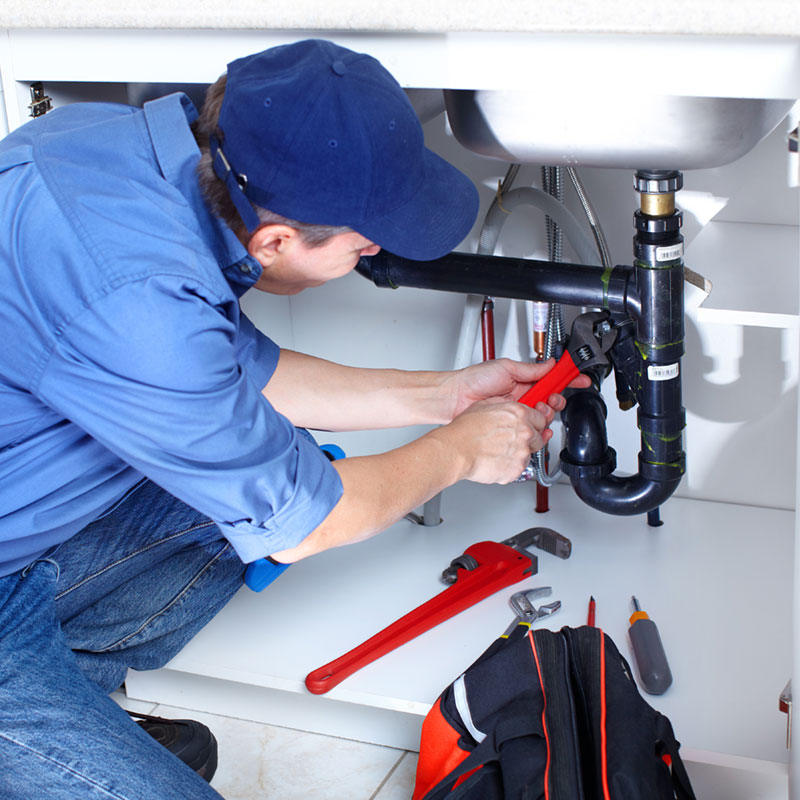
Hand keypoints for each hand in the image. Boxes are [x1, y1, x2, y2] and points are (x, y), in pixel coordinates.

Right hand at [432, 396, 557, 484]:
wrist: (456, 450)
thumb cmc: (465, 430)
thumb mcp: (484, 405)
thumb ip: (503, 405)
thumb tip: (508, 405)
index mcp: (519, 414)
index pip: (541, 418)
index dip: (534, 423)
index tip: (530, 426)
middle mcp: (524, 431)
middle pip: (539, 437)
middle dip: (528, 439)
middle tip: (511, 441)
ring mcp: (522, 451)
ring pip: (530, 454)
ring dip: (518, 453)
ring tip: (499, 451)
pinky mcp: (517, 469)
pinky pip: (519, 468)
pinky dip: (510, 466)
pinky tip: (496, 460)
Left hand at [444, 357, 590, 418]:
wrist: (455, 399)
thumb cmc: (474, 380)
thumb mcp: (506, 368)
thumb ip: (531, 369)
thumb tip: (550, 364)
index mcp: (524, 379)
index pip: (551, 378)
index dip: (567, 378)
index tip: (580, 378)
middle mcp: (523, 395)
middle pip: (552, 399)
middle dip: (557, 399)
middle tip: (550, 399)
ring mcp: (518, 411)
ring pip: (544, 415)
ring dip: (546, 412)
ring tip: (536, 409)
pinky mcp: (512, 424)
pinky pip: (531, 428)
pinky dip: (538, 428)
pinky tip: (536, 425)